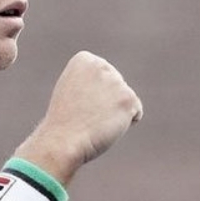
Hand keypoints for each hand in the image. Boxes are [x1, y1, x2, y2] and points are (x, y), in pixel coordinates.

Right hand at [16, 51, 142, 183]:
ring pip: (126, 101)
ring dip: (115, 114)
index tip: (78, 102)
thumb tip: (113, 88)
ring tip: (95, 120)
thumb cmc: (65, 121)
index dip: (94, 94)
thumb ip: (92, 81)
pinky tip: (106, 126)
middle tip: (86, 114)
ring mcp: (116, 82)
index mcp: (85, 59)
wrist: (63, 141)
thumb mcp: (73, 90)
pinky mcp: (128, 98)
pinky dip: (125, 124)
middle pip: (117, 86)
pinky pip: (136, 113)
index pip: (104, 76)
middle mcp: (102, 65)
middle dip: (106, 103)